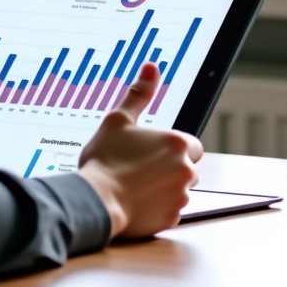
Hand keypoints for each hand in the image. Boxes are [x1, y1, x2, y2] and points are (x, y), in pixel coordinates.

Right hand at [77, 62, 202, 237]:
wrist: (95, 199)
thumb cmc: (105, 158)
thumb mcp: (118, 119)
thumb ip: (139, 94)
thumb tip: (151, 67)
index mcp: (177, 144)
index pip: (191, 145)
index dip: (171, 148)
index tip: (151, 151)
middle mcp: (186, 171)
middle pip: (186, 168)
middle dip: (168, 169)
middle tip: (138, 167)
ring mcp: (180, 197)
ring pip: (177, 190)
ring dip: (161, 188)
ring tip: (133, 184)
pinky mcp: (171, 219)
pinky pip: (168, 210)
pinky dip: (155, 207)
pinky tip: (134, 201)